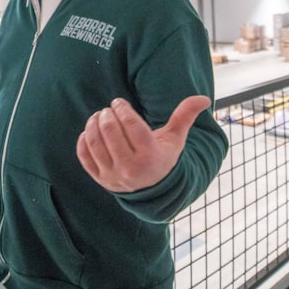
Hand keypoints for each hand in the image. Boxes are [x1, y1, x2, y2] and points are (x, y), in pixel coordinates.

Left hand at [76, 95, 211, 192]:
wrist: (152, 190)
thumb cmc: (163, 156)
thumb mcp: (176, 139)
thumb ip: (185, 116)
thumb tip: (205, 98)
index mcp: (150, 156)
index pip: (131, 126)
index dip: (122, 109)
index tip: (119, 102)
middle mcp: (131, 168)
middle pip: (110, 132)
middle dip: (107, 114)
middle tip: (109, 109)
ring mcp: (113, 175)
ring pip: (95, 143)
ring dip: (93, 124)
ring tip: (98, 116)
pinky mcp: (100, 179)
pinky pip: (84, 156)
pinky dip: (83, 140)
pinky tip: (89, 131)